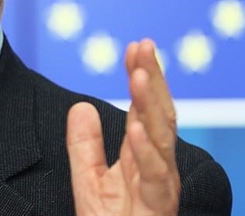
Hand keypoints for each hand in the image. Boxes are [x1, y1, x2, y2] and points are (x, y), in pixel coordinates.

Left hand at [66, 39, 179, 214]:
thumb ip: (84, 145)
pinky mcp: (158, 209)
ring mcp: (161, 188)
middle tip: (143, 46)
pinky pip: (155, 177)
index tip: (134, 45)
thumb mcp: (88, 182)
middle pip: (160, 116)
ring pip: (162, 141)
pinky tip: (134, 127)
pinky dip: (145, 151)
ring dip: (151, 106)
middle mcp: (158, 168)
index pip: (145, 109)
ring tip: (139, 76)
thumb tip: (81, 105)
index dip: (142, 76)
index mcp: (142, 157)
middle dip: (154, 80)